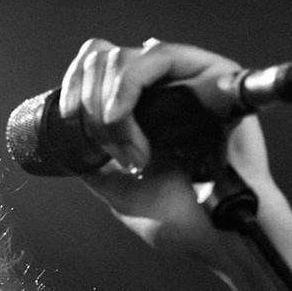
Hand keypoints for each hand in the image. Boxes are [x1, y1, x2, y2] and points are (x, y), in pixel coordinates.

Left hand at [56, 37, 284, 262]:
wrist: (223, 235)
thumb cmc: (185, 222)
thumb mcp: (122, 193)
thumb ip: (95, 164)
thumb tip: (68, 139)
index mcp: (142, 111)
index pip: (94, 67)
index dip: (71, 86)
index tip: (68, 123)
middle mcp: (162, 89)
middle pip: (101, 57)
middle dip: (88, 105)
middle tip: (112, 154)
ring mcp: (186, 78)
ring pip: (122, 56)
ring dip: (110, 107)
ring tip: (132, 153)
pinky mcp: (212, 72)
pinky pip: (158, 55)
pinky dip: (128, 86)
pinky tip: (122, 118)